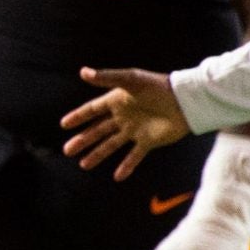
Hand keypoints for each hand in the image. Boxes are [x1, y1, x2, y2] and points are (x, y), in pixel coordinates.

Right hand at [61, 66, 189, 179]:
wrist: (185, 100)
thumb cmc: (157, 86)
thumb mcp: (130, 80)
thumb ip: (106, 78)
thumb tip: (82, 72)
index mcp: (117, 101)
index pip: (92, 110)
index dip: (79, 117)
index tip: (64, 124)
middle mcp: (123, 117)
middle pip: (98, 131)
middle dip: (83, 141)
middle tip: (67, 151)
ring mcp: (135, 130)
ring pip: (111, 145)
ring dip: (97, 155)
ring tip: (83, 165)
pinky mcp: (148, 141)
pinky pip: (135, 156)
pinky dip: (127, 166)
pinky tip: (117, 177)